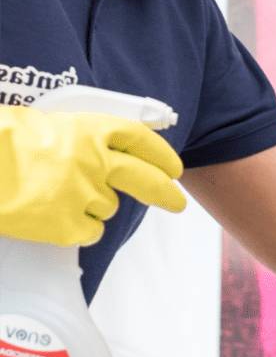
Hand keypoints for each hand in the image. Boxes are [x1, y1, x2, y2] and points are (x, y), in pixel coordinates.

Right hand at [0, 105, 185, 246]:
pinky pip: (89, 231)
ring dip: (95, 206)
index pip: (140, 140)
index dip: (161, 154)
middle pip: (145, 178)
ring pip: (109, 206)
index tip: (173, 166)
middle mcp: (96, 161)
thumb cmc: (3, 141)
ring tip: (59, 197)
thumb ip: (81, 138)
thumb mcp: (47, 125)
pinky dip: (79, 229)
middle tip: (177, 203)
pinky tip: (56, 219)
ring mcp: (84, 194)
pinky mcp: (68, 225)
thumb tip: (104, 150)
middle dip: (165, 192)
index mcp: (91, 130)